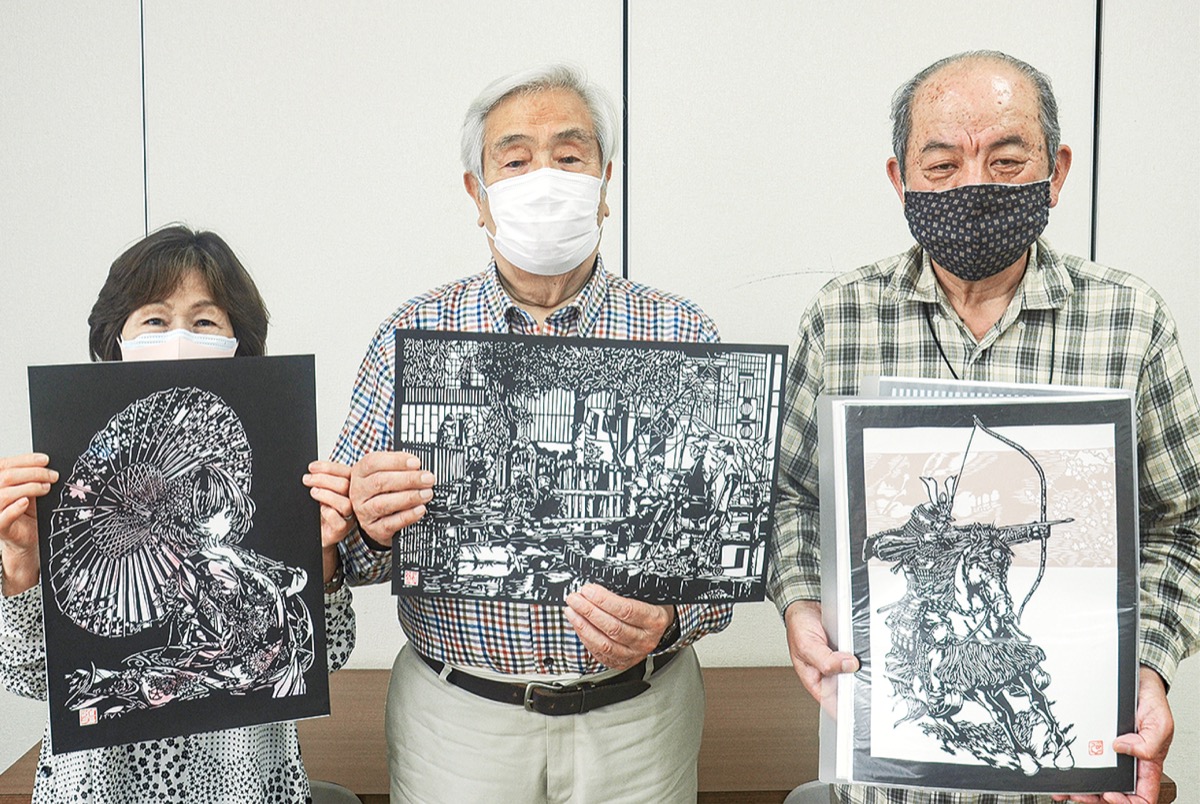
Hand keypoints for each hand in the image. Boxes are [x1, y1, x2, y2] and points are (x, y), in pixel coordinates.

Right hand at [0, 453, 56, 595]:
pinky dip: (15, 507)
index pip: (4, 465)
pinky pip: (3, 516)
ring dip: (29, 488)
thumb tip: (45, 462)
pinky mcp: (0, 527)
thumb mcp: (30, 490)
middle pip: (6, 477)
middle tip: (53, 476)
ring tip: (46, 488)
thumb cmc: (28, 512)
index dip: (25, 460)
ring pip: (5, 494)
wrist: (29, 537)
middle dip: (33, 473)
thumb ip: (31, 478)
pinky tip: (26, 502)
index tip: (45, 459)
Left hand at [303, 460, 354, 583]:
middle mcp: (354, 501)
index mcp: (351, 488)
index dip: (328, 467)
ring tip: (313, 493)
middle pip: (346, 485)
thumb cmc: (320, 511)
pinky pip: (338, 520)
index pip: (346, 472)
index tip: (312, 467)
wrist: (316, 533)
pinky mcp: (342, 530)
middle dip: (323, 479)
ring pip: (345, 504)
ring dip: (326, 495)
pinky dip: (327, 512)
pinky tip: (319, 509)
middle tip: (307, 479)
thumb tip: (314, 469)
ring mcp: (349, 517)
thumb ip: (325, 480)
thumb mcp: (323, 491)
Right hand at [349, 451, 435, 547]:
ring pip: (383, 504)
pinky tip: (420, 509)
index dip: (396, 461)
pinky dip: (407, 516)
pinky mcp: (373, 528)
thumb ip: (399, 466)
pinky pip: (389, 523)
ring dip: (409, 498)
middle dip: (408, 480)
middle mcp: (359, 491)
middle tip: (427, 479)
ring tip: (426, 494)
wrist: (373, 515)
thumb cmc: (382, 489)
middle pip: (380, 482)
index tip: (416, 463)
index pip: (373, 463)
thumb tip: (418, 465)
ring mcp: (364, 511)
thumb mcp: (384, 472)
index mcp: (360, 472)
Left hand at [564, 583, 672, 670]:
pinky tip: (578, 626)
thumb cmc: (652, 606)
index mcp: (655, 620)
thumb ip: (626, 591)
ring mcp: (634, 653)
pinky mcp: (622, 662)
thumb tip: (599, 586)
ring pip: (604, 643)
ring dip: (583, 626)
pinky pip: (600, 653)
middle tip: (575, 598)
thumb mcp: (648, 594)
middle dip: (588, 611)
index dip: (604, 600)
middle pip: (612, 627)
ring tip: (572, 611)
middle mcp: (645, 640)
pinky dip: (586, 638)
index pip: (626, 610)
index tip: (588, 590)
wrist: (660, 627)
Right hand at [784, 600, 857, 712]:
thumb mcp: (806, 646)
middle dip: (856, 682)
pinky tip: (862, 650)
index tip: (858, 703)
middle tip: (861, 674)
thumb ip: (825, 660)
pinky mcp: (849, 652)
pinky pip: (860, 657)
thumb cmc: (798, 627)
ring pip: (856, 672)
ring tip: (859, 659)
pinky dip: (864, 654)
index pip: (833, 702)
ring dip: (862, 667)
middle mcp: (829, 673)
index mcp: (815, 680)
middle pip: (848, 687)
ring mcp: (840, 662)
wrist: (806, 606)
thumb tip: (848, 666)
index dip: (846, 706)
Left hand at [1051, 667, 1172, 803]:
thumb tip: (1125, 749)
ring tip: (1068, 788)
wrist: (1136, 681)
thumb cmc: (1151, 702)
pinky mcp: (1095, 741)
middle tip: (1080, 793)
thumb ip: (1149, 743)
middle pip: (1113, 792)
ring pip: (1097, 779)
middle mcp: (1128, 762)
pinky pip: (1085, 759)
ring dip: (1082, 787)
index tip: (1110, 794)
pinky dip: (1073, 767)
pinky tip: (1063, 771)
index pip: (1140, 797)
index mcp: (1146, 765)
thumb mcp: (1160, 723)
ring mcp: (1110, 753)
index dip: (1126, 802)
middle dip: (1095, 797)